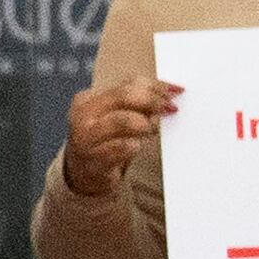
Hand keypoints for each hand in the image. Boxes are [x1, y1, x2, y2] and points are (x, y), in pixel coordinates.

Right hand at [59, 77, 179, 199]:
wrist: (84, 174)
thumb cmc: (104, 141)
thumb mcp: (114, 115)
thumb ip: (136, 101)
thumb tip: (169, 91)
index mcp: (89, 99)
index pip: (129, 83)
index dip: (156, 86)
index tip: (175, 92)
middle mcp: (84, 116)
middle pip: (125, 96)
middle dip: (153, 101)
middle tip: (170, 109)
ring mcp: (86, 139)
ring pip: (123, 120)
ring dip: (144, 124)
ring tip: (150, 131)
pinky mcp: (95, 160)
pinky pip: (124, 147)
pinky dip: (136, 145)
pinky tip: (135, 147)